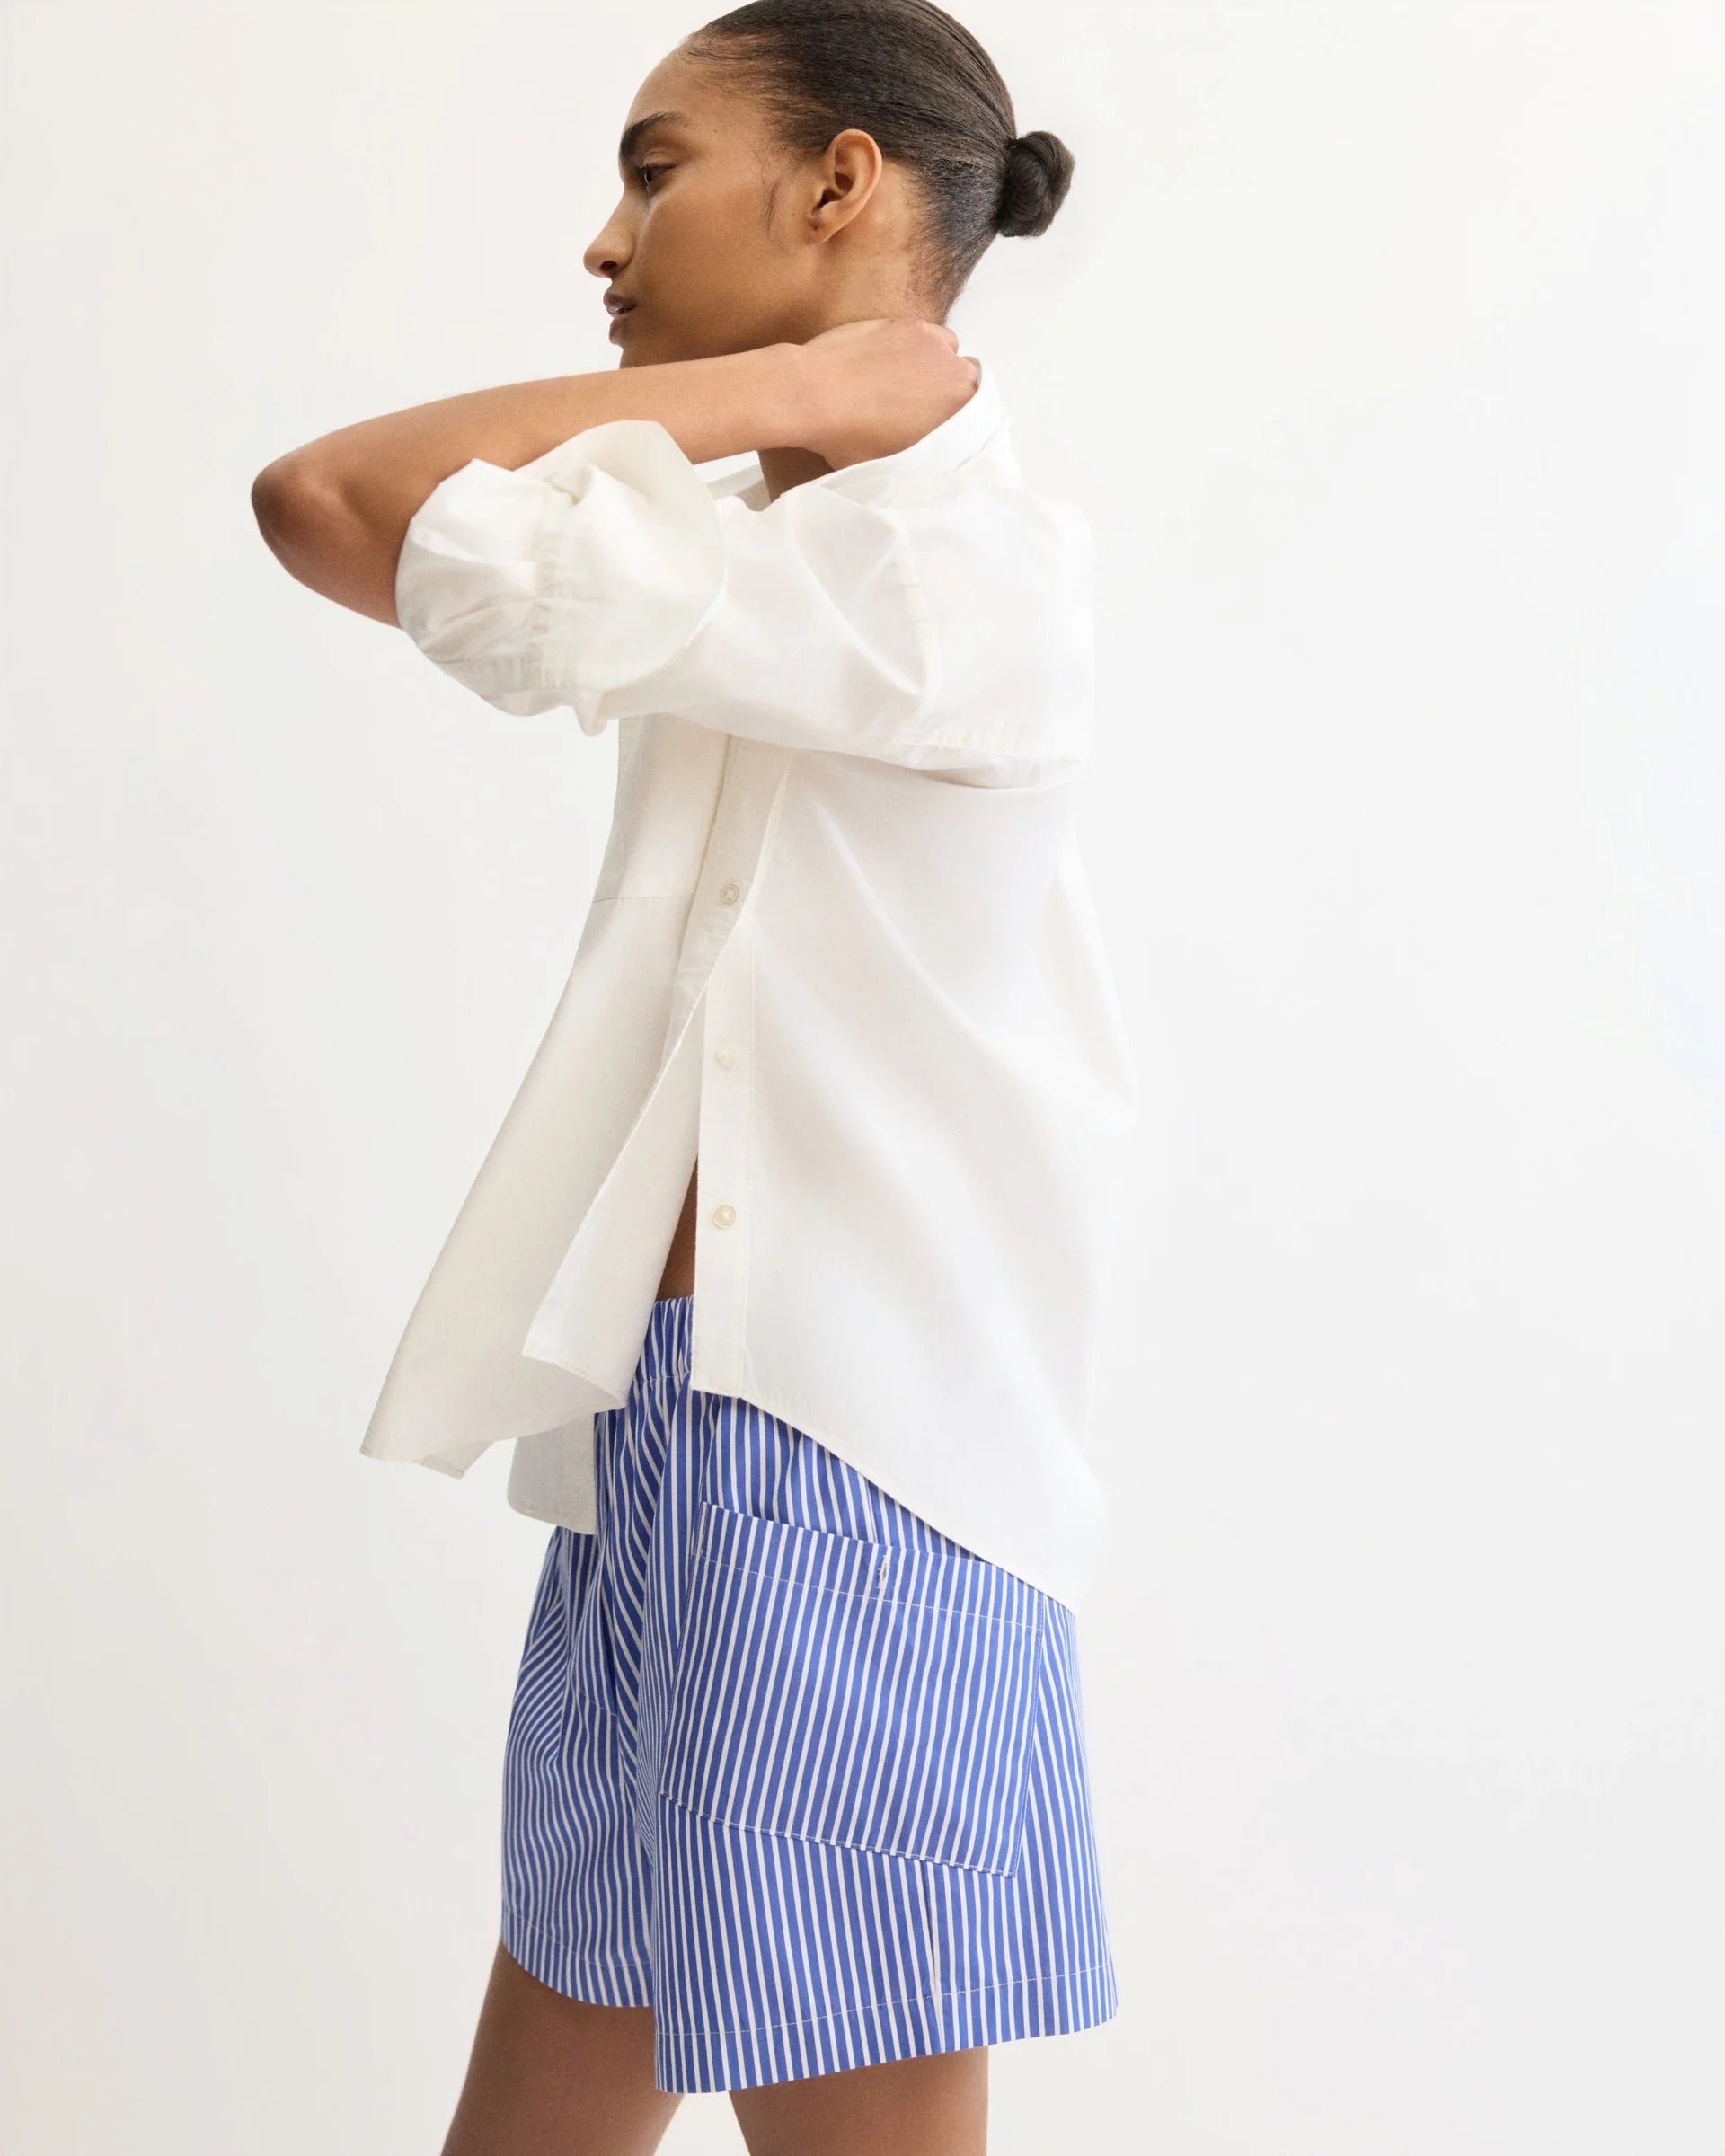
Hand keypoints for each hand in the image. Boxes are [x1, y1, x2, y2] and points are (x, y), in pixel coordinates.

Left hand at [792, 318, 980, 469]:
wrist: (813, 393)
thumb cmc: (849, 436)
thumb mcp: (894, 462)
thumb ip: (924, 451)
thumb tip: (926, 451)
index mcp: (958, 409)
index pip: (975, 417)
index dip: (956, 423)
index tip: (938, 429)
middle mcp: (955, 371)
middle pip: (964, 382)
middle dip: (945, 394)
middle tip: (916, 410)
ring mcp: (931, 343)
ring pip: (948, 353)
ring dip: (934, 366)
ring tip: (903, 383)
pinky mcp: (907, 324)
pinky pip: (926, 335)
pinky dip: (915, 347)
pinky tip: (890, 362)